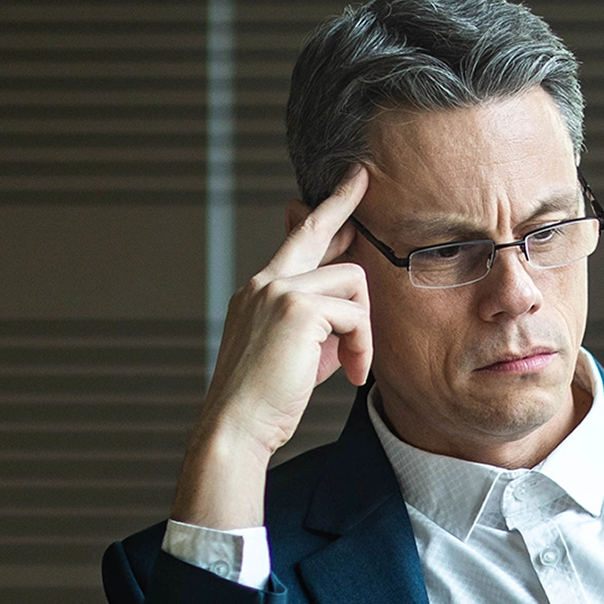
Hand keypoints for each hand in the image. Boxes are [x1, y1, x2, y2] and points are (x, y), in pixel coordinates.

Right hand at [173, 167, 371, 528]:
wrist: (238, 426)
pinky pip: (356, 314)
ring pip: (353, 281)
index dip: (324, 211)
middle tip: (361, 177)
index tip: (347, 185)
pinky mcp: (298, 307)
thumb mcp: (302, 352)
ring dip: (364, 328)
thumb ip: (324, 322)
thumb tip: (354, 306)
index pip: (297, 240)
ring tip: (354, 365)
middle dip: (341, 203)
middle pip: (315, 230)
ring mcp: (278, 289)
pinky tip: (353, 374)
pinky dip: (363, 346)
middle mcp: (265, 281)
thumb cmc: (271, 398)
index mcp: (262, 290)